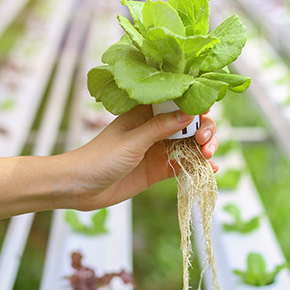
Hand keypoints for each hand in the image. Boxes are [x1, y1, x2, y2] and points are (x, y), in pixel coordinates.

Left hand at [64, 105, 218, 210]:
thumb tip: (188, 114)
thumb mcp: (132, 141)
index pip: (176, 102)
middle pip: (189, 124)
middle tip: (204, 141)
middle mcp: (154, 129)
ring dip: (204, 148)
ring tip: (209, 156)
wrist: (80, 187)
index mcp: (145, 113)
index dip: (194, 105)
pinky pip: (183, 166)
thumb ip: (160, 128)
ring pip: (189, 144)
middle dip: (203, 130)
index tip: (205, 112)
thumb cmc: (99, 158)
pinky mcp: (158, 170)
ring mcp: (157, 150)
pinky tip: (210, 170)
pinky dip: (197, 167)